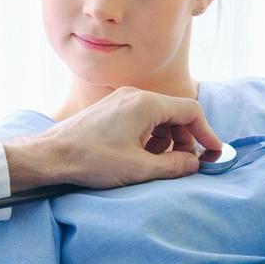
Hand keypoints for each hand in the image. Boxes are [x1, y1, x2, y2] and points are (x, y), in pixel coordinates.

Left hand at [6, 87, 222, 191]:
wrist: (51, 156)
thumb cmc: (91, 160)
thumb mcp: (139, 168)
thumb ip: (174, 165)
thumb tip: (194, 163)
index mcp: (145, 103)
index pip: (190, 110)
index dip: (206, 133)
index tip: (213, 153)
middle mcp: (134, 95)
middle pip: (174, 113)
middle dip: (184, 139)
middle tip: (181, 164)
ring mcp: (120, 100)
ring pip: (157, 117)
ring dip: (164, 140)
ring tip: (153, 162)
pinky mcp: (110, 110)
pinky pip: (140, 118)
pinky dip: (147, 136)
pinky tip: (137, 155)